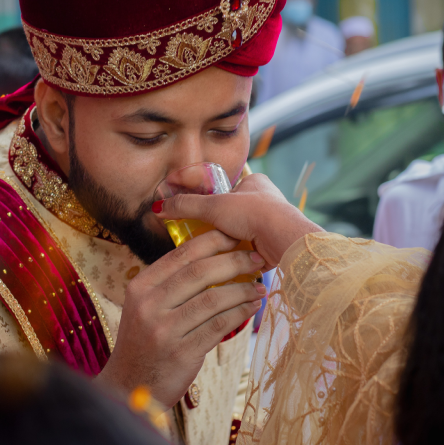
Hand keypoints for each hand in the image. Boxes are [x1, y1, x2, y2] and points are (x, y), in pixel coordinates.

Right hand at [96, 229, 265, 404]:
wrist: (130, 386)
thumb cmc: (145, 343)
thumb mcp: (144, 308)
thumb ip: (169, 284)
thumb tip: (211, 257)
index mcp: (140, 287)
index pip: (180, 255)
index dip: (212, 241)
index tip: (236, 236)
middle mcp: (149, 306)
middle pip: (199, 273)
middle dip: (234, 261)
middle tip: (257, 258)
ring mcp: (164, 330)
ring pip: (212, 299)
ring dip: (242, 289)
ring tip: (259, 285)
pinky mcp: (182, 353)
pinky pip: (218, 326)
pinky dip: (239, 313)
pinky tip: (252, 307)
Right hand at [153, 173, 323, 267]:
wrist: (283, 239)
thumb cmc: (254, 213)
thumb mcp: (214, 206)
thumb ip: (186, 205)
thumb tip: (160, 207)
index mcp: (254, 183)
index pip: (225, 188)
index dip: (210, 198)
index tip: (198, 210)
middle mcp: (264, 201)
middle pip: (231, 213)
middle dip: (218, 225)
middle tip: (200, 234)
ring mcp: (268, 224)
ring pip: (239, 233)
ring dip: (227, 241)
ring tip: (212, 250)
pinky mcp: (270, 244)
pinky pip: (247, 249)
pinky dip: (236, 255)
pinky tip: (225, 261)